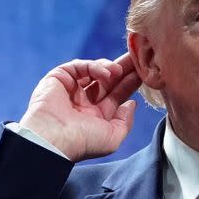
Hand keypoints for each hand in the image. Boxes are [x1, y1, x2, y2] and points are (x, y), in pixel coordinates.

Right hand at [19, 54, 142, 161]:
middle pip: (108, 80)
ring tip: (119, 70)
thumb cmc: (83, 142)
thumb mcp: (113, 137)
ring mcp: (71, 89)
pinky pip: (79, 66)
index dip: (130, 83)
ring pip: (94, 71)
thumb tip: (132, 104)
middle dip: (123, 69)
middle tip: (138, 56)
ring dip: (109, 67)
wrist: (54, 139)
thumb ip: (125, 121)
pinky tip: (106, 73)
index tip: (144, 72)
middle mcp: (84, 102)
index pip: (117, 95)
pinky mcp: (58, 78)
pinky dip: (93, 66)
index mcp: (96, 116)